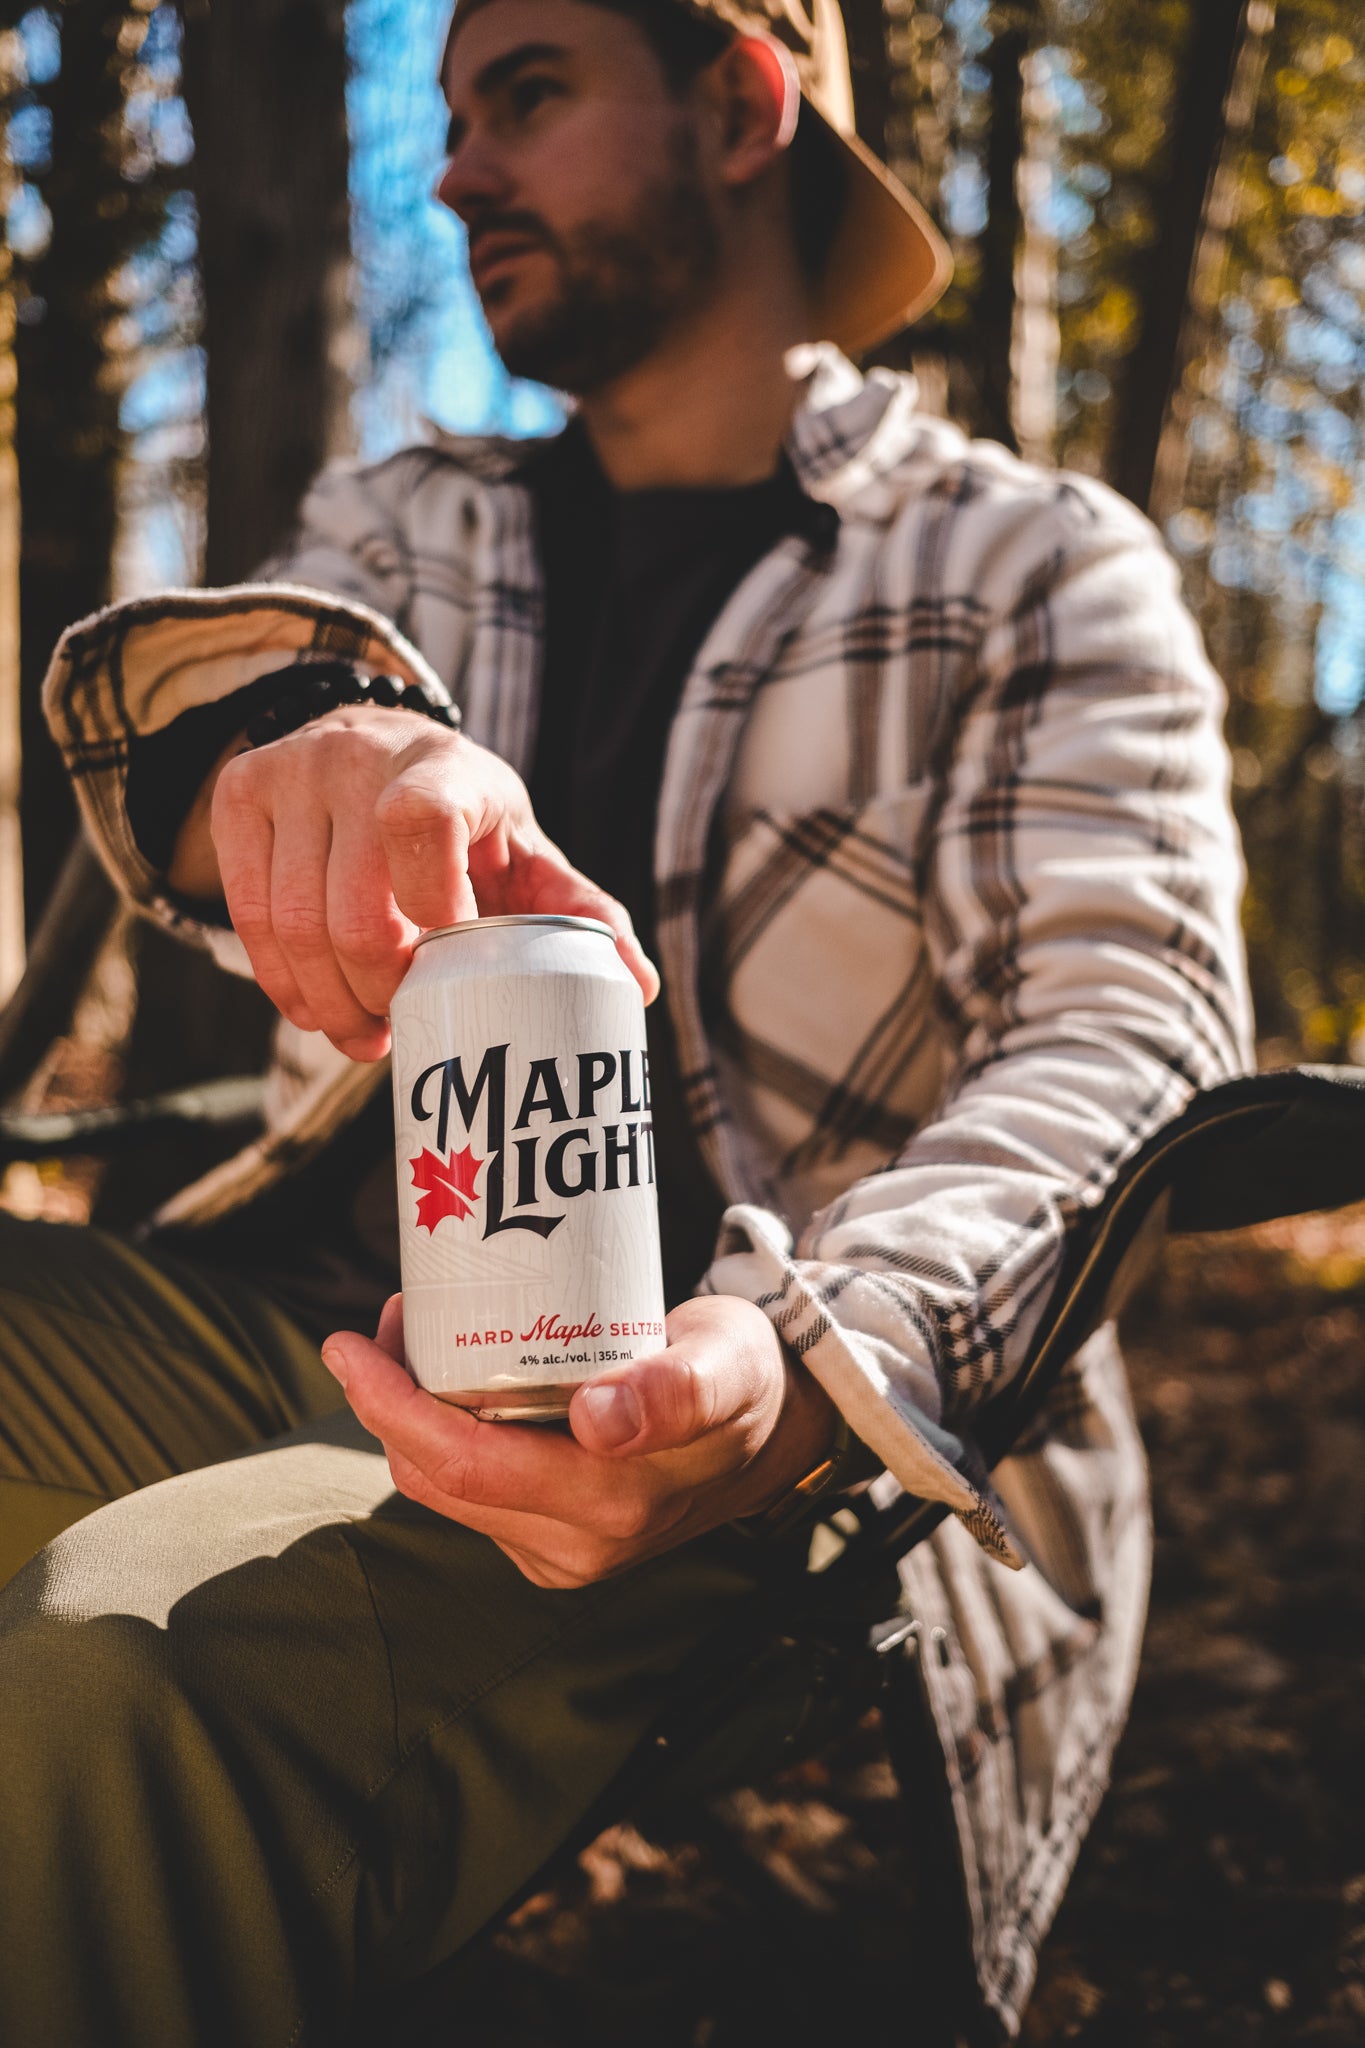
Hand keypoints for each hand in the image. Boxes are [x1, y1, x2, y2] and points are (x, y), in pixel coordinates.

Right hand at [177, 706, 656, 1059]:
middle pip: (352, 911)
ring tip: (361, 1032)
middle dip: (376, 995)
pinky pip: (248, 917)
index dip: (429, 904)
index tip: (444, 958)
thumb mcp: (527, 852)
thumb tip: (638, 986)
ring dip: (327, 1003)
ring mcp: (290, 770)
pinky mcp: (240, 794)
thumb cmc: (468, 821)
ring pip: (294, 926)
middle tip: (398, 1028)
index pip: (421, 821)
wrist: (374, 743)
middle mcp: (356, 757)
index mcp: (443, 765)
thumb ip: (581, 913)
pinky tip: (314, 1007)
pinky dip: (282, 980)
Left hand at [320, 1294, 838, 1586]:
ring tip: (416, 1330)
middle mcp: (576, 1546)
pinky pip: (468, 1488)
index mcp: (610, 1507)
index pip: (464, 1465)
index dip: (392, 1407)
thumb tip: (600, 1420)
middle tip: (388, 1315)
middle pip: (438, 1478)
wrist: (772, 1427)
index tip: (349, 1343)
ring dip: (408, 1415)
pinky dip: (440, 1432)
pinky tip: (450, 1373)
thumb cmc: (744, 1377)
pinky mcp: (549, 1537)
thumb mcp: (727, 1364)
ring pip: (443, 1487)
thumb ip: (679, 1390)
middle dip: (388, 1399)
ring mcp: (559, 1550)